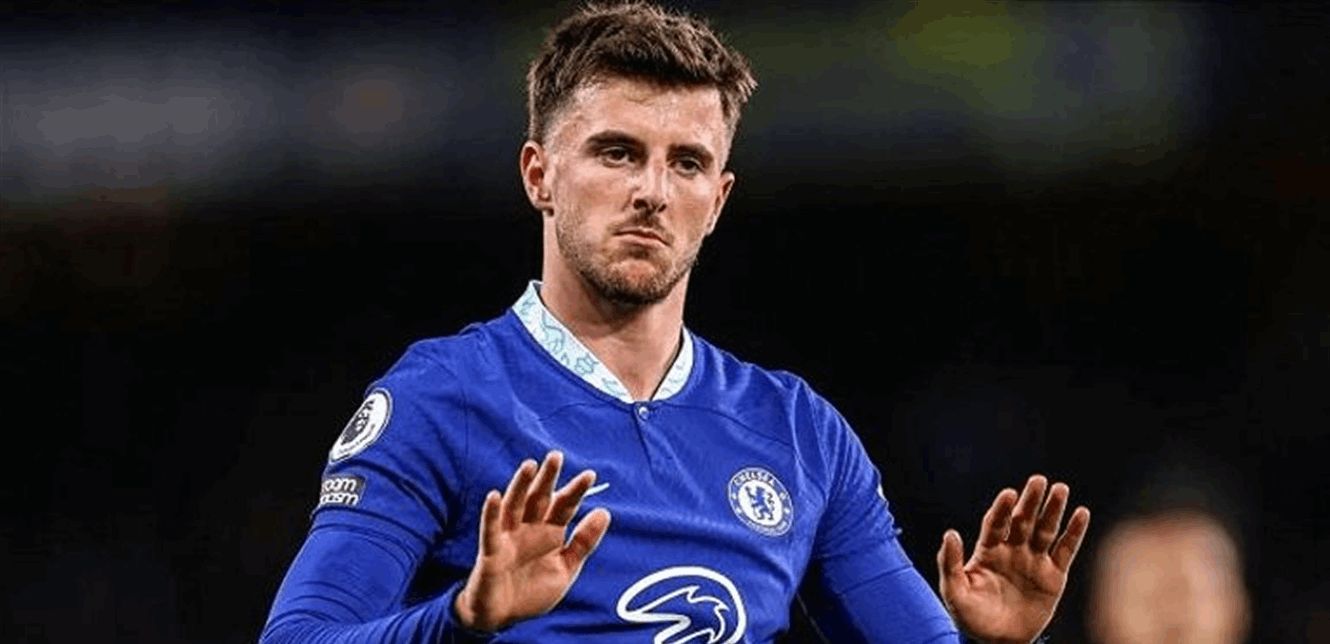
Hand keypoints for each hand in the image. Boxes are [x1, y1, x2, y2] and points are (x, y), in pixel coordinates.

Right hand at [454, 451, 611, 631]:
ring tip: (529, 466)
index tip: (590, 475)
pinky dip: (491, 513)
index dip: (575, 491)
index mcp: (549, 532)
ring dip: (520, 486)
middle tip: (556, 456)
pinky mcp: (491, 552)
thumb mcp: (566, 569)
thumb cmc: (531, 591)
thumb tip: (604, 511)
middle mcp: (529, 529)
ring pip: (514, 506)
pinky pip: (490, 530)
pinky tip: (494, 495)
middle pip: (539, 498)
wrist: (502, 618)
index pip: (564, 506)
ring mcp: (509, 538)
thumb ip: (583, 542)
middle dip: (548, 478)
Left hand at [936, 474, 1089, 643]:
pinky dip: (1074, 533)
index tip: (1009, 494)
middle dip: (1031, 501)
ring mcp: (1034, 561)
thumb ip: (949, 563)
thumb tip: (950, 533)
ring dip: (1053, 509)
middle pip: (1023, 520)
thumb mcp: (954, 592)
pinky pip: (1065, 550)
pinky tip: (1082, 513)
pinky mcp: (1054, 576)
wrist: (998, 641)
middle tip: (1038, 480)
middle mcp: (1012, 550)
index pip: (996, 523)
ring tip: (1061, 489)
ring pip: (1045, 530)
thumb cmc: (972, 617)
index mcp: (988, 550)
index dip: (1003, 509)